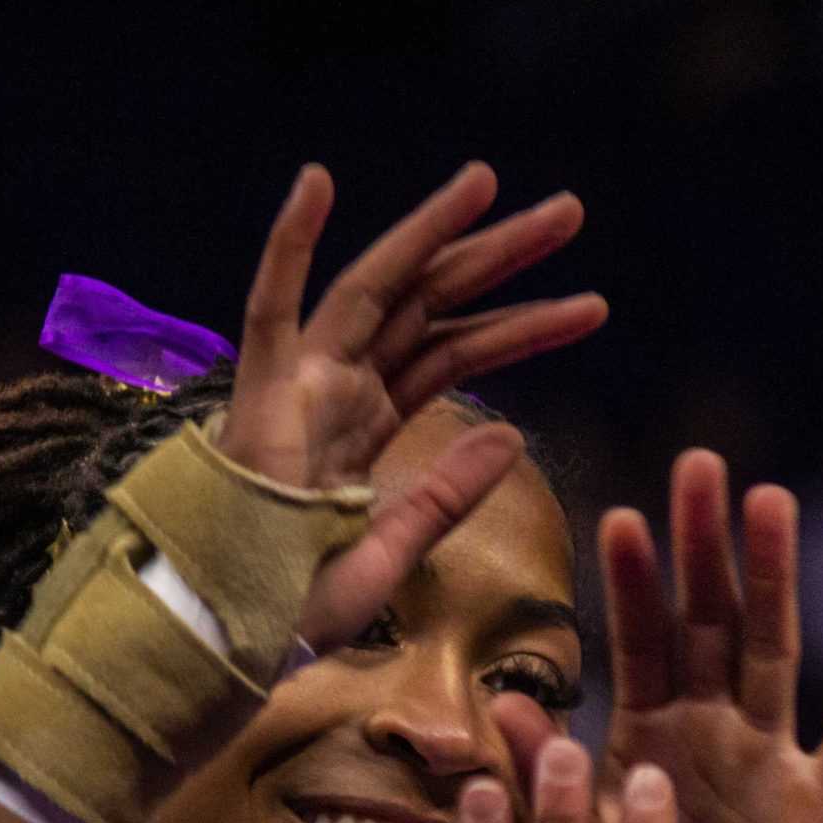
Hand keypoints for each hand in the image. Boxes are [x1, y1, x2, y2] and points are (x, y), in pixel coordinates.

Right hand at [217, 163, 607, 650]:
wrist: (233, 641)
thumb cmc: (295, 606)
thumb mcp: (394, 550)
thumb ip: (448, 494)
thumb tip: (512, 433)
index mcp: (367, 424)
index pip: (455, 351)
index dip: (520, 323)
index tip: (589, 303)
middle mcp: (339, 389)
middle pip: (431, 304)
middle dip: (499, 257)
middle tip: (570, 211)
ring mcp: (300, 385)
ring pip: (377, 289)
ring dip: (431, 232)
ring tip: (490, 180)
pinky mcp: (261, 393)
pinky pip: (271, 306)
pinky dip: (287, 243)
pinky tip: (316, 181)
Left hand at [501, 451, 822, 822]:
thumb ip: (549, 779)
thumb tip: (503, 705)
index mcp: (644, 741)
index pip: (638, 646)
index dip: (630, 585)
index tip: (618, 516)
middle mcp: (708, 736)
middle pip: (710, 626)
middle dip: (705, 550)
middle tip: (702, 465)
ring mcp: (768, 766)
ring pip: (775, 658)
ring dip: (776, 583)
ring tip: (774, 504)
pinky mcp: (820, 815)